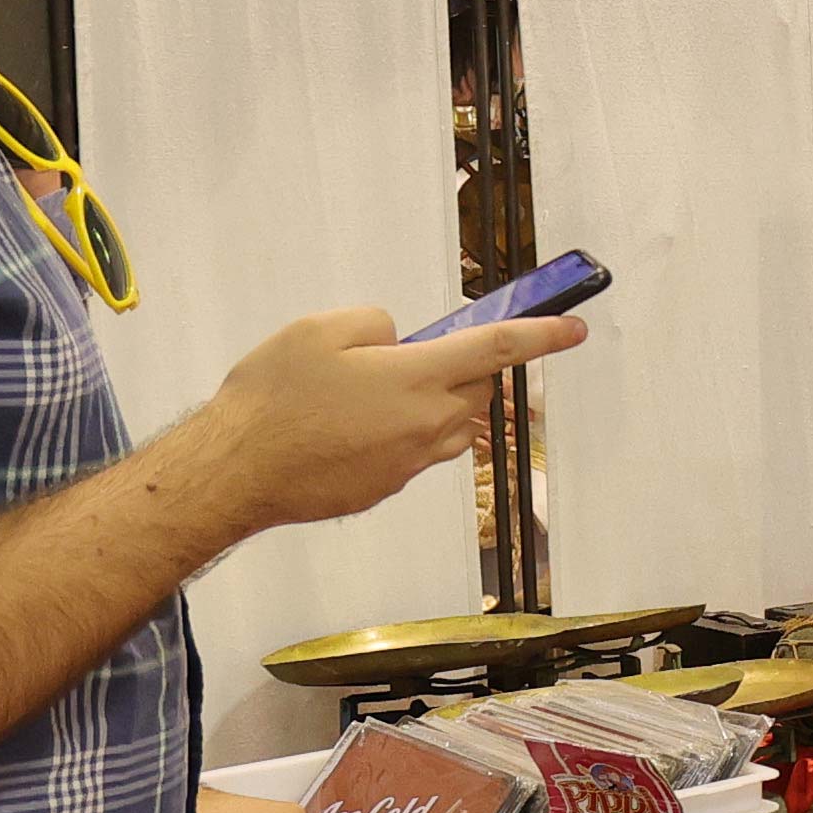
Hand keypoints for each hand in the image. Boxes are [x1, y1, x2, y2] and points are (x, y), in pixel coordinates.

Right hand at [197, 306, 584, 532]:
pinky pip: (415, 450)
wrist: (238, 471)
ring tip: (370, 392)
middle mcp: (427, 425)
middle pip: (474, 388)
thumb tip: (399, 342)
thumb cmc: (273, 397)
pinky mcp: (388, 487)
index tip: (575, 329)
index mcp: (418, 379)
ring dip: (432, 401)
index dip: (541, 336)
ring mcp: (409, 463)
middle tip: (404, 354)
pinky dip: (401, 430)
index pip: (497, 350)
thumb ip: (376, 325)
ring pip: (449, 423)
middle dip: (460, 366)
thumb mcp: (320, 330)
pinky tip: (348, 426)